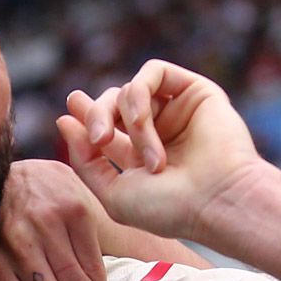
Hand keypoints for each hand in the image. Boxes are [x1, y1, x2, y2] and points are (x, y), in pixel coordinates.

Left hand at [56, 59, 270, 244]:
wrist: (216, 201)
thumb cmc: (169, 208)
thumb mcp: (114, 193)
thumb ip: (85, 161)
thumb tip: (64, 121)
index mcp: (139, 157)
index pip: (105, 126)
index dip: (84, 116)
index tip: (66, 116)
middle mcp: (159, 131)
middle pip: (111, 103)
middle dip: (96, 116)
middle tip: (100, 139)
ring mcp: (176, 110)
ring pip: (128, 91)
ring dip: (129, 122)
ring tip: (148, 157)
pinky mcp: (194, 90)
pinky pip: (152, 73)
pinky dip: (139, 96)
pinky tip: (142, 121)